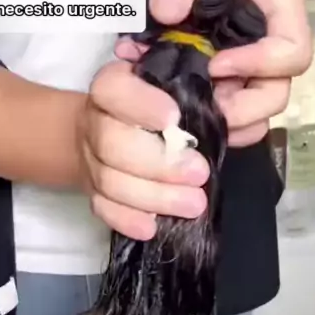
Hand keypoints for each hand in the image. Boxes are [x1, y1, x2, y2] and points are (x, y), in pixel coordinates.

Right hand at [81, 61, 209, 239]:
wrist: (110, 131)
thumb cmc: (153, 106)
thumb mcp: (170, 87)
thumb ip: (189, 91)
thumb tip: (224, 99)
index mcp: (112, 87)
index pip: (114, 90)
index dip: (141, 105)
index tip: (174, 118)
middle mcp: (95, 121)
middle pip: (112, 143)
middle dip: (159, 163)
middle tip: (200, 174)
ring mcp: (91, 160)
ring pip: (110, 181)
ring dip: (154, 197)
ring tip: (194, 204)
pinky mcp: (93, 191)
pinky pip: (103, 209)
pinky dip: (127, 219)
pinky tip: (151, 228)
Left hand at [116, 0, 311, 146]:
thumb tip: (166, 12)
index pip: (292, 51)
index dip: (260, 68)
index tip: (217, 66)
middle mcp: (270, 30)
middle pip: (277, 90)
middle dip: (243, 110)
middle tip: (200, 109)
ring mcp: (250, 45)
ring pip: (254, 99)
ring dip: (227, 116)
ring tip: (187, 114)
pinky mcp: (228, 52)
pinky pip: (227, 89)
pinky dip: (207, 104)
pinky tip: (173, 100)